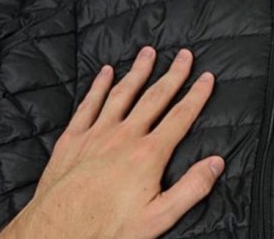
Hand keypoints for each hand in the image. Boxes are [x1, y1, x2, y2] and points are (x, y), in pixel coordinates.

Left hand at [0, 47, 223, 238]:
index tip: (207, 77)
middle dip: (173, 74)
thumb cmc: (108, 228)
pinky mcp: (72, 139)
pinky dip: (98, 86)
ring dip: (138, 72)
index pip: (180, 117)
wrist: (56, 233)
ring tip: (149, 52)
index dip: (197, 95)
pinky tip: (105, 72)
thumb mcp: (159, 217)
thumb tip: (216, 163)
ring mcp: (96, 134)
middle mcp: (124, 136)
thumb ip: (191, 188)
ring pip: (122, 94)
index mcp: (148, 154)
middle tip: (184, 55)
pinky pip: (88, 105)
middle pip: (155, 98)